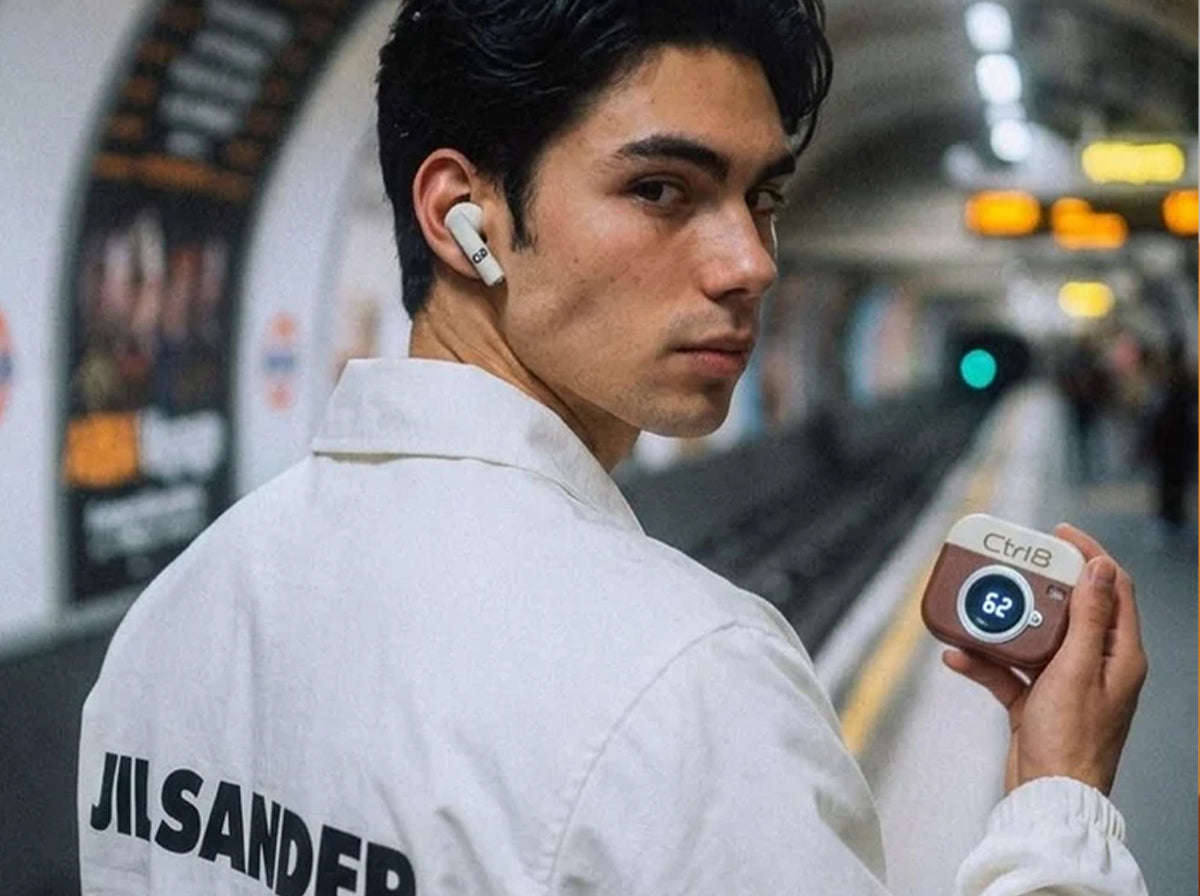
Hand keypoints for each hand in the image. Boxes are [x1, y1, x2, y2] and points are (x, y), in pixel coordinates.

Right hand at [942, 523, 1147, 794]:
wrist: (1049, 797)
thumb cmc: (1072, 742)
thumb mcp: (1077, 670)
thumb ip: (1087, 618)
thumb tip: (1099, 568)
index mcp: (1119, 654)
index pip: (1112, 588)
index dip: (1088, 555)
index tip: (1056, 535)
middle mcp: (1096, 664)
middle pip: (1067, 607)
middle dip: (1035, 584)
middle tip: (1009, 563)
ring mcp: (1065, 682)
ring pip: (1033, 636)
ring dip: (1003, 622)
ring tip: (978, 606)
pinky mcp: (1036, 700)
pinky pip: (1007, 670)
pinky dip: (983, 662)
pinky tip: (957, 656)